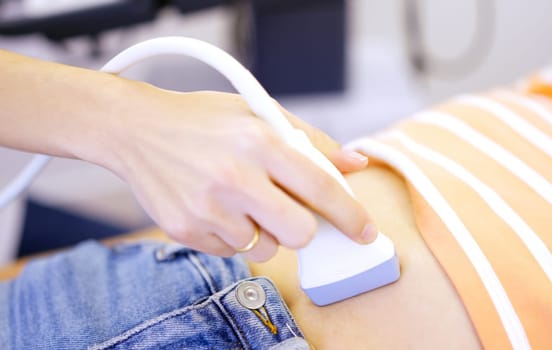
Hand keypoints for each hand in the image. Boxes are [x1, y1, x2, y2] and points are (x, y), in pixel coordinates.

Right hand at [102, 90, 376, 261]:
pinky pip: (233, 251)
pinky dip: (235, 235)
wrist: (136, 130)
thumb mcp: (258, 113)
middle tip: (291, 210)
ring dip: (265, 230)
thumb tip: (355, 165)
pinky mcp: (185, 230)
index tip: (365, 232)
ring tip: (242, 200)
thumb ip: (312, 141)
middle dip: (304, 227)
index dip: (352, 215)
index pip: (321, 188)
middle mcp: (234, 177)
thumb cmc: (204, 120)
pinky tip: (218, 207)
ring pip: (267, 247)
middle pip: (300, 233)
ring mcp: (207, 208)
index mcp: (260, 141)